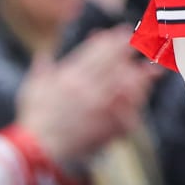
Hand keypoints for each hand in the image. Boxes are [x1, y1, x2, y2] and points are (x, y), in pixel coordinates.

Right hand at [18, 27, 157, 165]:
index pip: (97, 52)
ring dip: (139, 73)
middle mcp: (87, 87)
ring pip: (125, 83)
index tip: (123, 32)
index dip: (113, 40)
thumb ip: (41, 71)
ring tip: (152, 67)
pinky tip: (143, 94)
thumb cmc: (33, 121)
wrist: (38, 152)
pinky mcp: (105, 124)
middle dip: (130, 50)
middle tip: (143, 41)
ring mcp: (98, 106)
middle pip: (115, 63)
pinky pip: (127, 108)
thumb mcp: (32, 91)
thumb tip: (42, 55)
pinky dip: (136, 99)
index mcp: (70, 77)